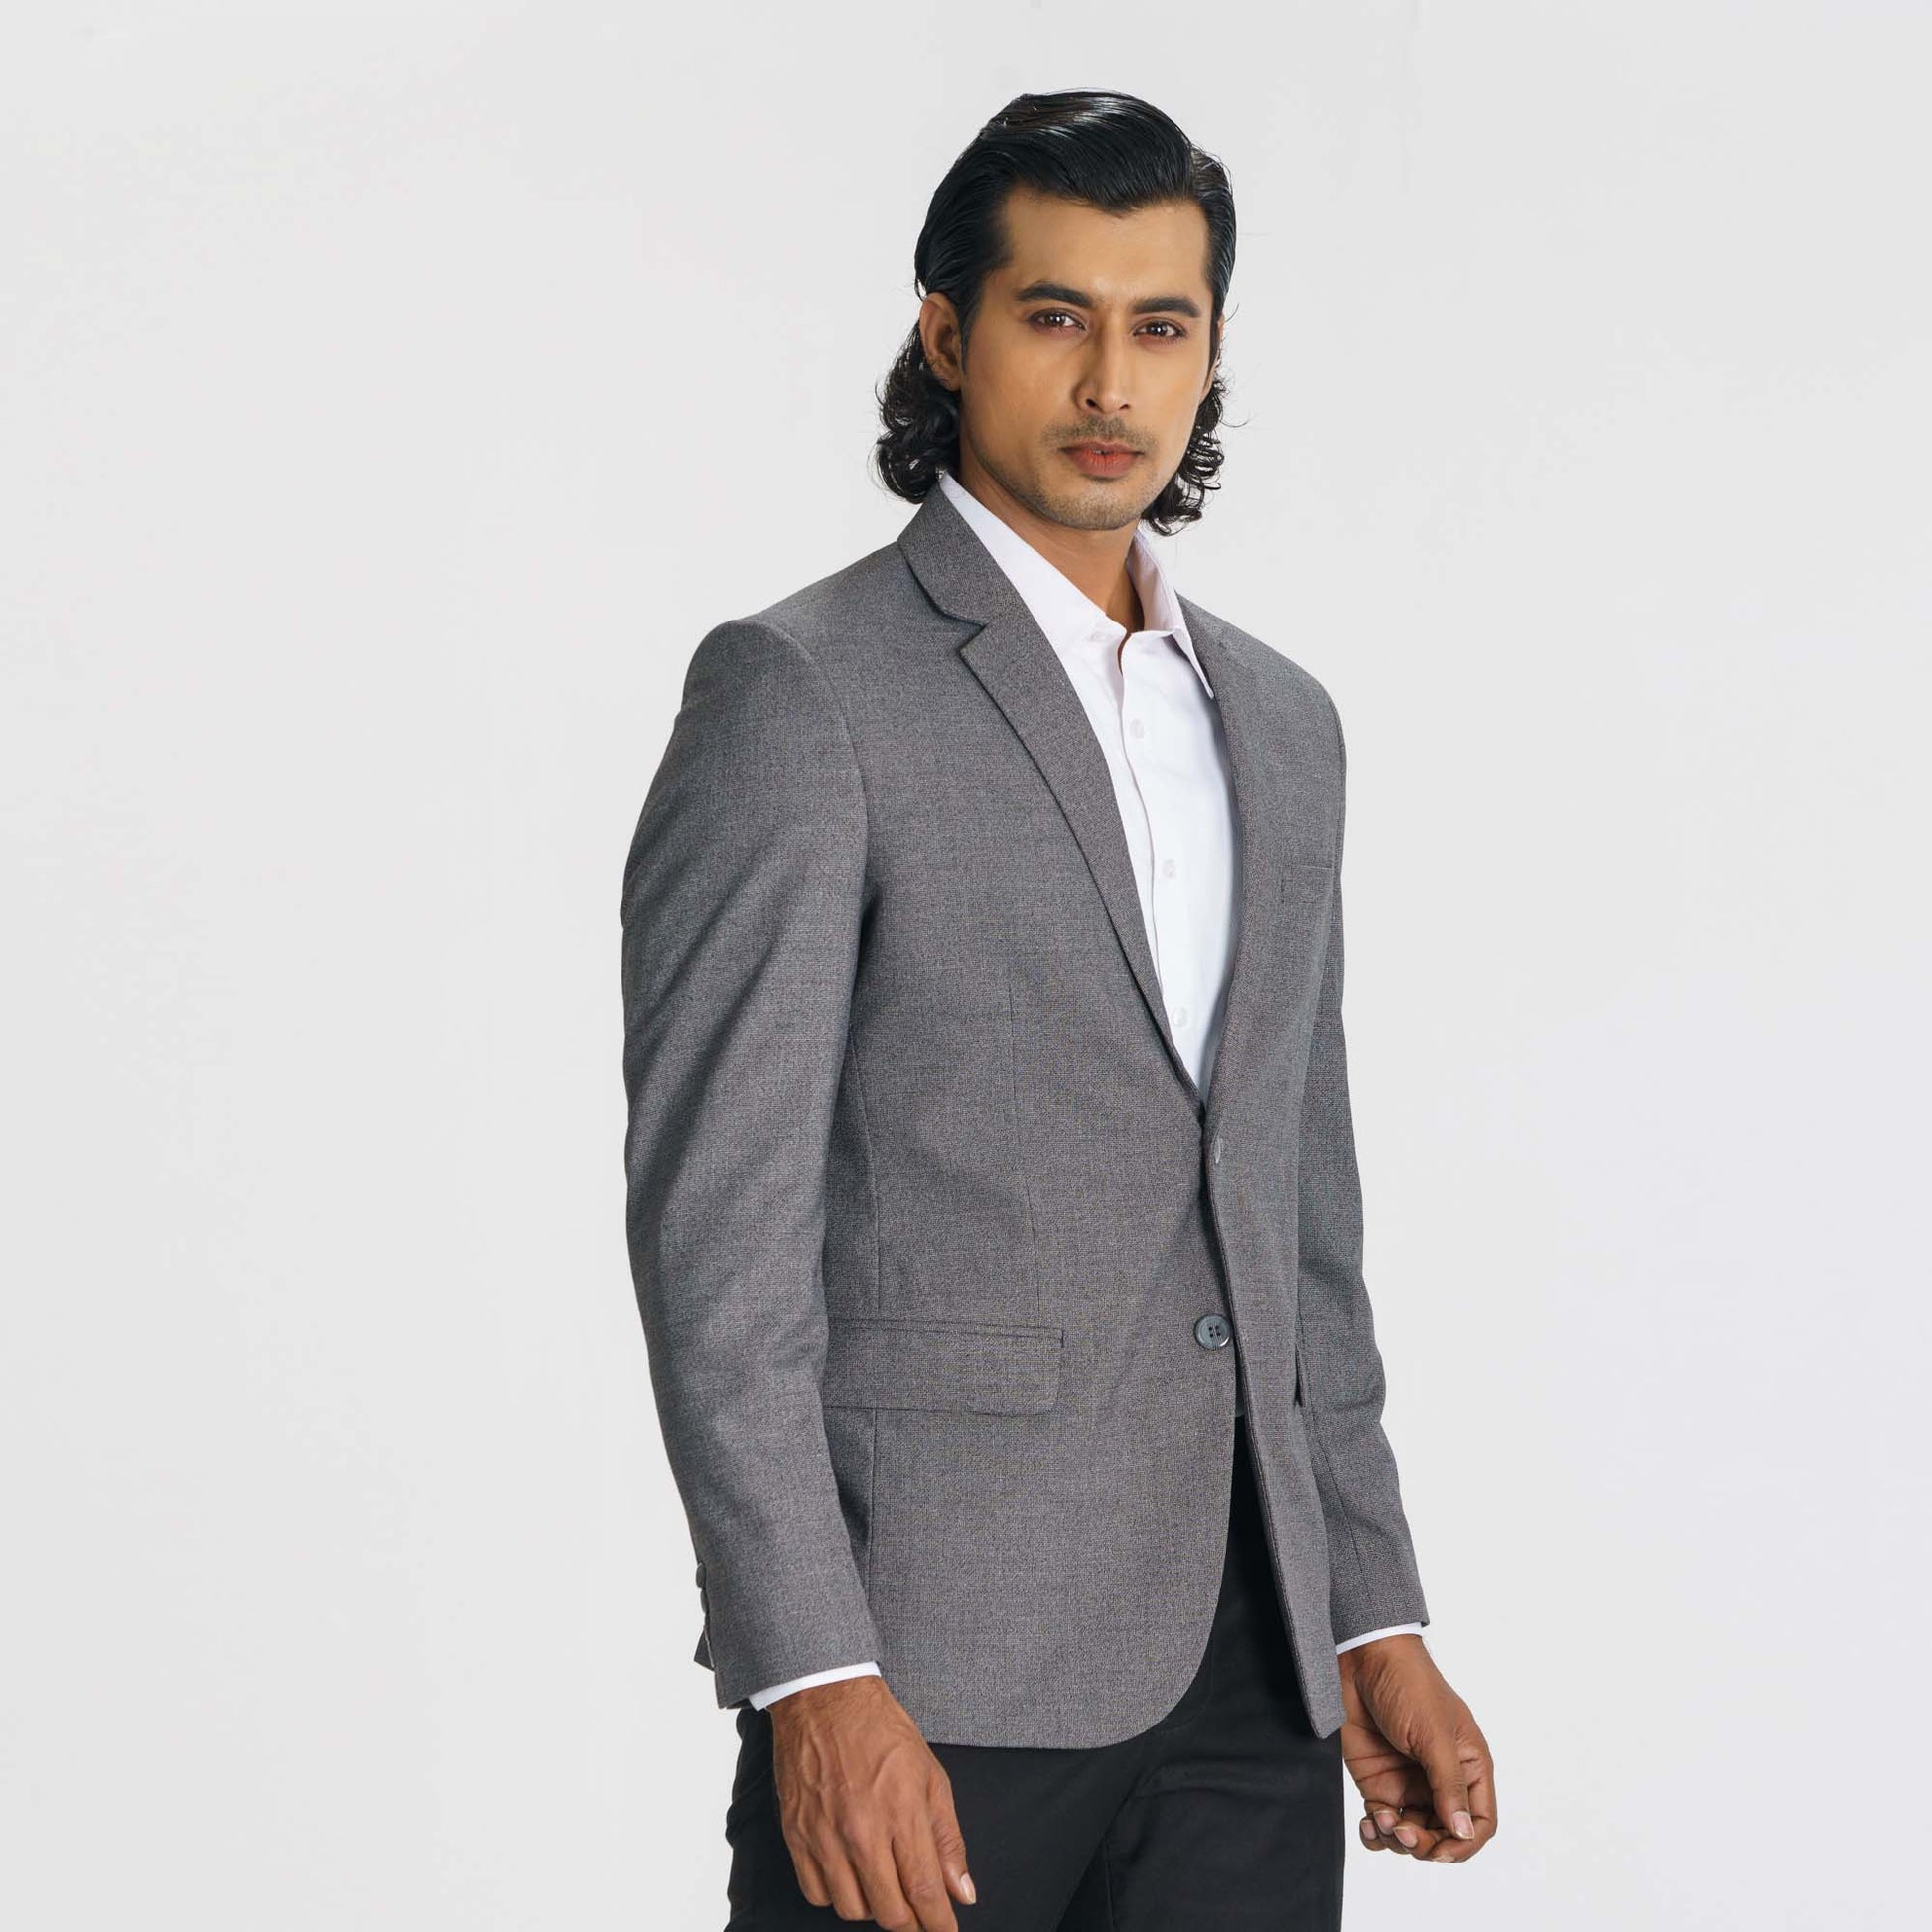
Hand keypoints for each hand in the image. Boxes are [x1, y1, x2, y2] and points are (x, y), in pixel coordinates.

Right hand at [768, 1672, 975, 1926]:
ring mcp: (825, 1835)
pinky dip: (837, 1895)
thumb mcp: (931, 1775)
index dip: (939, 1923)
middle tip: (920, 1914)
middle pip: (890, 1912)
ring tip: (885, 1886)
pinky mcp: (797, 1835)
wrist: (825, 1699)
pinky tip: (851, 1875)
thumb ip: (947, 1838)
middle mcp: (862, 1830)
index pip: (924, 1891)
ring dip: (875, 1908)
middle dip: (912, 1922)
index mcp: (901, 1811)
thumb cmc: (882, 1730)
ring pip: (852, 1910)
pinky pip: (817, 1895)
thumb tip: (962, 1891)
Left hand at [1338, 1634, 1496, 1865]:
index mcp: (1468, 1765)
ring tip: (1381, 1820)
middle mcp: (1441, 1779)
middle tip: (1404, 1832)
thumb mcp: (1433, 1733)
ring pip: (1413, 1834)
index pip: (1480, 1821)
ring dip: (1398, 1839)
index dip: (1464, 1843)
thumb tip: (1464, 1832)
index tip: (1440, 1850)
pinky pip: (1382, 1823)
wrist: (1360, 1659)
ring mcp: (1409, 1782)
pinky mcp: (1379, 1782)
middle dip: (1426, 1843)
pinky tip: (1369, 1825)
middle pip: (1444, 1834)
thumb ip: (1449, 1784)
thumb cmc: (1407, 1684)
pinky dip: (1376, 1833)